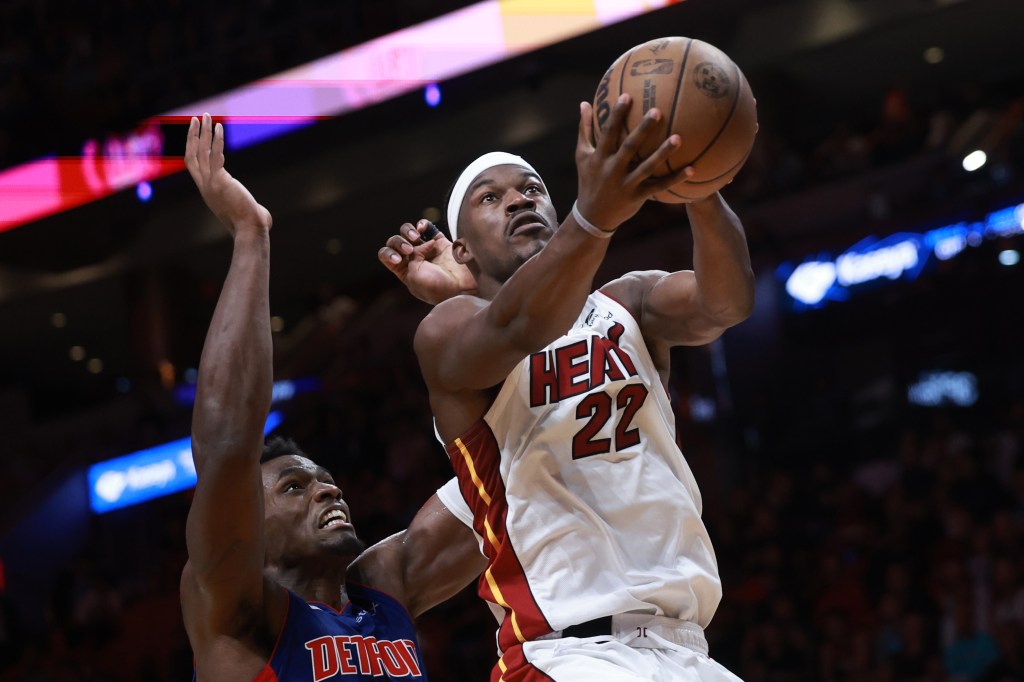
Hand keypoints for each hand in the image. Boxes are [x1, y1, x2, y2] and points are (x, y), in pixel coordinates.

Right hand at [185, 113, 270, 235]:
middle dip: (193, 135)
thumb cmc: (251, 224)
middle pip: (192, 155)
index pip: (193, 165)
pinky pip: (215, 155)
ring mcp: (210, 183)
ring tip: (205, 116)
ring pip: (201, 151)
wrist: (250, 230)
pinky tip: (220, 127)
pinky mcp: (220, 181)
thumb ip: (249, 208)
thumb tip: (261, 213)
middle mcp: (205, 186)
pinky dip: (217, 140)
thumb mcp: (244, 213)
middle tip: (196, 118)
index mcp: (207, 191)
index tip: (196, 134)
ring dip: (203, 132)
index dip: (192, 148)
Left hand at [377, 220, 477, 304]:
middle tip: (410, 249)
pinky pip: (427, 228)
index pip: (387, 255)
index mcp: (404, 272)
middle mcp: (414, 260)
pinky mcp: (441, 243)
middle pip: (396, 241)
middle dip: (399, 242)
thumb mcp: (414, 276)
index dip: (388, 253)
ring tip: (416, 236)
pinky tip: (422, 228)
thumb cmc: (438, 287)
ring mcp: (428, 251)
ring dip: (408, 231)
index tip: (398, 260)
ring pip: (409, 232)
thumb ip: (411, 256)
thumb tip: (424, 242)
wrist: (463, 287)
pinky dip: (422, 224)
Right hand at [574, 95, 693, 229]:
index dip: (617, 115)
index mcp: (600, 157)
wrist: (592, 216)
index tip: (627, 96)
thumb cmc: (589, 180)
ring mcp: (626, 184)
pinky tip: (692, 168)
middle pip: (629, 147)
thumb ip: (585, 129)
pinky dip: (675, 179)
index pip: (608, 133)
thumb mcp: (582, 155)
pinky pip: (659, 187)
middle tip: (657, 111)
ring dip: (663, 153)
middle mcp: (612, 170)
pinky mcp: (637, 197)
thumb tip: (585, 103)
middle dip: (642, 130)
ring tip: (678, 138)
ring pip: (647, 167)